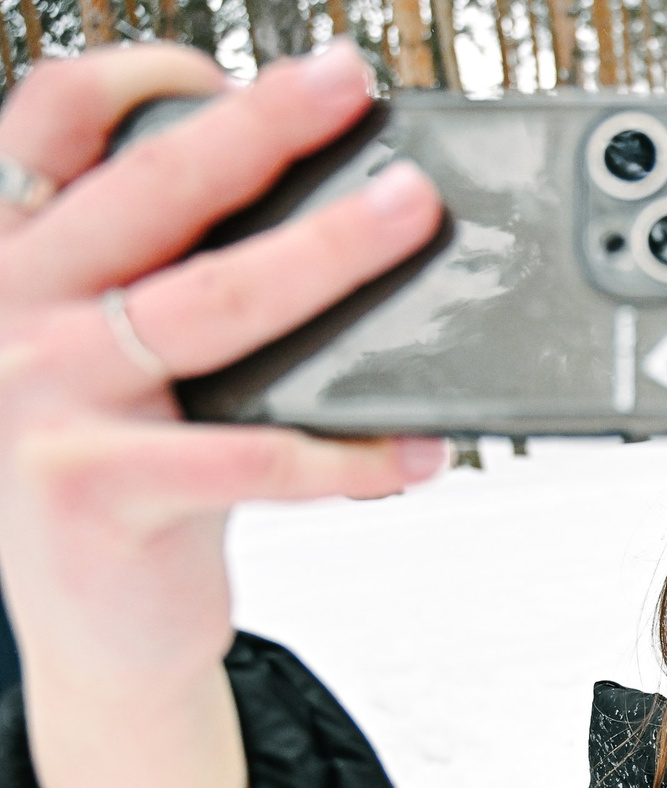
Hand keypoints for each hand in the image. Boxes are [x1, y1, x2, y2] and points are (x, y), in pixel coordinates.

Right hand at [0, 44, 444, 787]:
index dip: (139, 82)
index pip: (52, 126)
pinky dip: (348, 453)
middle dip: (258, 129)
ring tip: (409, 218)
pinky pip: (252, 460)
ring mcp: (48, 400)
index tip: (231, 67)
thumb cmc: (132, 473)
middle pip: (149, 194)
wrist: (95, 629)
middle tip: (345, 86)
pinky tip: (416, 447)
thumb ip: (177, 283)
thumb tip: (332, 214)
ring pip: (212, 306)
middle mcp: (14, 313)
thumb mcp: (125, 359)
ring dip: (325, 256)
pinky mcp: (100, 489)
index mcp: (18, 259)